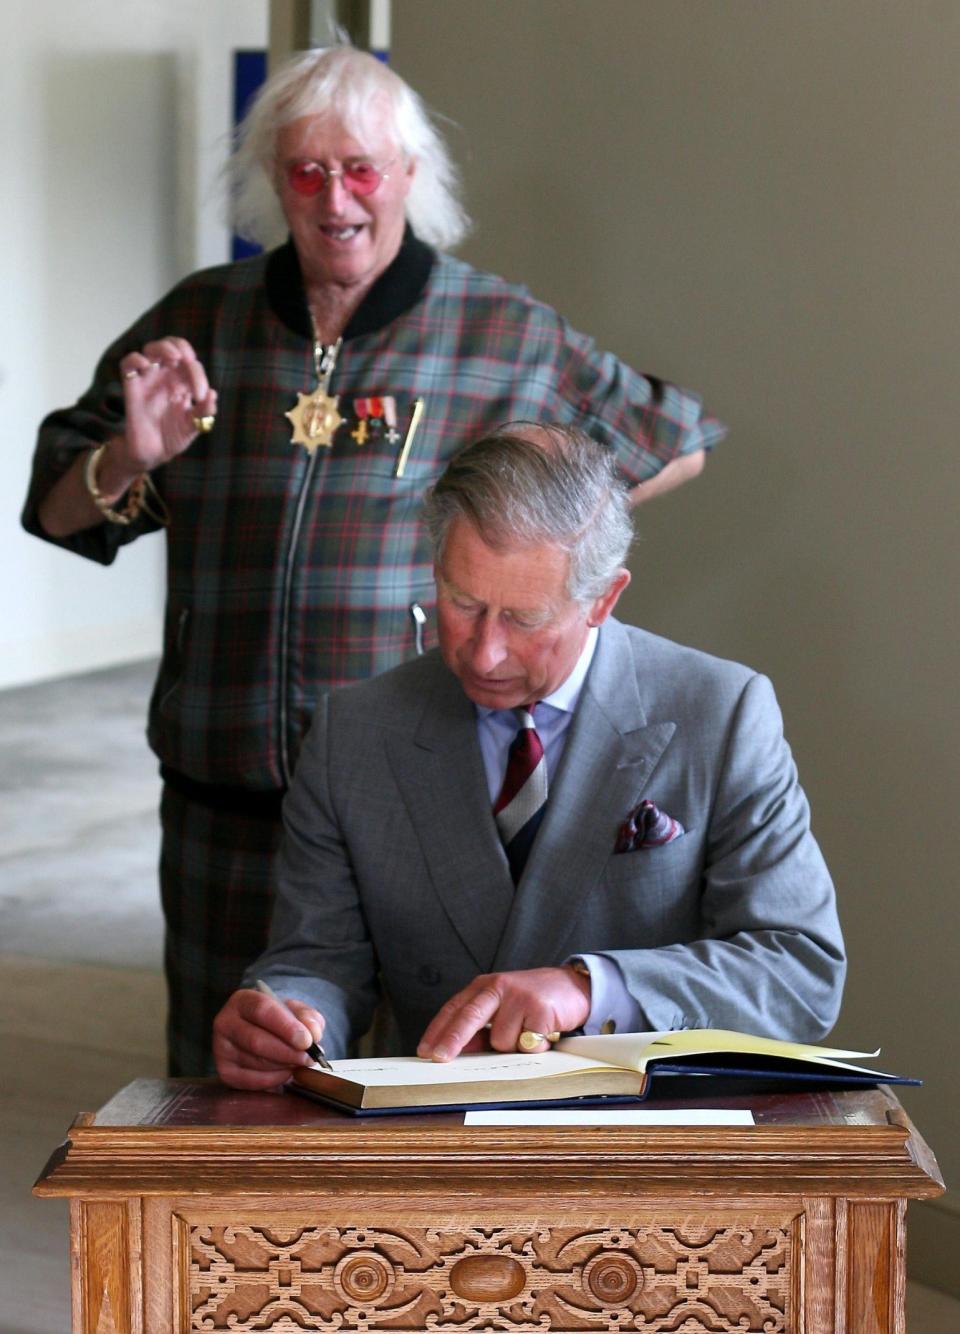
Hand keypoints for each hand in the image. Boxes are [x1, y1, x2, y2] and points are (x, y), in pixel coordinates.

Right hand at [108, 336, 217, 481]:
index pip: (191, 365)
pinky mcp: (131, 386)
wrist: (153, 454)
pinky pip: (129, 363)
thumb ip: (204, 412)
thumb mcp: (194, 426)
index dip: (198, 374)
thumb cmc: (173, 437)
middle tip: (188, 361)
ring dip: (163, 347)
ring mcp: (148, 379)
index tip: (200, 397)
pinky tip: (148, 368)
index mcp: (183, 382)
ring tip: (175, 358)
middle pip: (171, 345)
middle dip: (181, 347)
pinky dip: (136, 360)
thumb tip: (212, 394)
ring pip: (151, 349)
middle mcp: (166, 377)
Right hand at [213, 987, 325, 1089]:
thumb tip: (313, 1033)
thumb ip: (308, 1017)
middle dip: (288, 1052)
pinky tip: (286, 1072)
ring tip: (300, 1063)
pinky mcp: (224, 1072)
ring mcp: (221, 1049)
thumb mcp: (295, 1010)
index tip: (306, 1040)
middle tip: (309, 1058)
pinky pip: (252, 1081)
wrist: (260, 1032)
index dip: (286, 1027)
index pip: (262, 1010)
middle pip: (257, 1041)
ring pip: (256, 1062)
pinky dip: (274, 1079)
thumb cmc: (278, 1020)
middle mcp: (226, 1023)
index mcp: (242, 1000)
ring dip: (284, 1066)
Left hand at [417, 966, 590, 1061]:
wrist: (573, 985)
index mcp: (485, 986)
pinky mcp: (540, 1009)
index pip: (455, 1008)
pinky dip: (534, 1047)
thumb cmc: (532, 1000)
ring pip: (501, 1041)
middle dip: (452, 1041)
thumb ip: (481, 1027)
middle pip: (468, 1016)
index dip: (438, 1030)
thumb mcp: (502, 1008)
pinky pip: (526, 1044)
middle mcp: (499, 986)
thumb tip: (457, 1052)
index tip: (426, 1051)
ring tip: (527, 1033)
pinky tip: (542, 1034)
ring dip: (513, 1047)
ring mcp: (520, 997)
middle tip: (439, 1059)